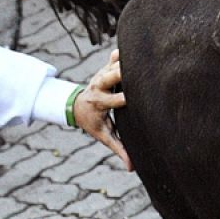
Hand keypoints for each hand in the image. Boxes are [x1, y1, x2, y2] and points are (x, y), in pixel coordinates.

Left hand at [73, 49, 131, 170]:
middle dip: (124, 73)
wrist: (75, 106)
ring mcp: (100, 76)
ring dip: (126, 62)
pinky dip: (121, 54)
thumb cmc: (93, 123)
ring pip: (112, 66)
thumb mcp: (104, 136)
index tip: (141, 99)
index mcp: (100, 103)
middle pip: (111, 77)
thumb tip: (131, 168)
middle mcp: (99, 87)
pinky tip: (135, 49)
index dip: (127, 99)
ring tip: (144, 57)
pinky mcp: (103, 69)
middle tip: (140, 70)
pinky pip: (112, 58)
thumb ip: (119, 149)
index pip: (116, 100)